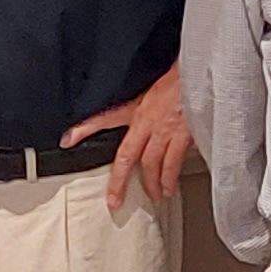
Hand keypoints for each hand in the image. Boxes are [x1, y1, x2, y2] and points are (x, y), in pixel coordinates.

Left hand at [65, 68, 198, 213]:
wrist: (203, 71)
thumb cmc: (182, 78)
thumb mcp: (154, 86)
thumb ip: (142, 105)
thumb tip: (140, 119)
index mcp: (137, 107)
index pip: (105, 118)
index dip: (84, 128)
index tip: (67, 140)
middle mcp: (148, 120)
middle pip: (127, 156)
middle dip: (119, 181)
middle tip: (115, 200)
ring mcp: (166, 129)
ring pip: (151, 164)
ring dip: (151, 183)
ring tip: (154, 196)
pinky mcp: (185, 134)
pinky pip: (174, 163)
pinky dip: (170, 178)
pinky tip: (171, 188)